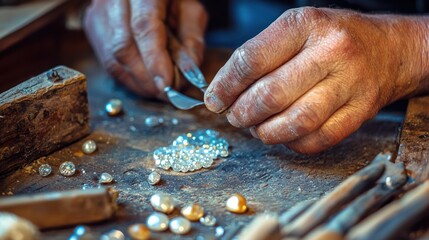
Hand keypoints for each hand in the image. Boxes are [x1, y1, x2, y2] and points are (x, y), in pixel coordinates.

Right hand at [84, 0, 207, 97]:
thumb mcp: (190, 10)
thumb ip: (191, 39)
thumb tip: (188, 74)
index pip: (144, 27)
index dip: (155, 60)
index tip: (168, 84)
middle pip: (123, 47)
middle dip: (147, 78)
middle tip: (168, 95)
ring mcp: (99, 13)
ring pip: (112, 59)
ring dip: (138, 83)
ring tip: (159, 92)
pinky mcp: (94, 27)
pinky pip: (108, 62)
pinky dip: (129, 79)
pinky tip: (146, 84)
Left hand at [204, 7, 428, 152]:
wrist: (386, 50)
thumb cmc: (331, 39)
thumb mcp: (295, 30)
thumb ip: (259, 56)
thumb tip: (222, 93)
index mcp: (306, 25)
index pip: (252, 60)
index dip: (225, 86)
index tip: (214, 100)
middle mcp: (331, 52)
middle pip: (271, 95)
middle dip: (242, 113)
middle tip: (234, 116)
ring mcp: (350, 85)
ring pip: (295, 122)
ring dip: (265, 132)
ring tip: (256, 128)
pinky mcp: (360, 113)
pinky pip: (317, 140)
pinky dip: (291, 143)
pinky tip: (283, 134)